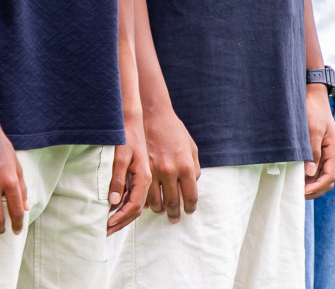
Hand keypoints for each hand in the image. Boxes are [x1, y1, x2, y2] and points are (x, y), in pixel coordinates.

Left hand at [108, 114, 150, 234]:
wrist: (133, 119)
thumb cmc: (125, 135)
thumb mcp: (120, 155)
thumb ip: (117, 178)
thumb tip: (112, 201)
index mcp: (144, 177)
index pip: (133, 205)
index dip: (119, 217)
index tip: (106, 225)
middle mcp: (146, 180)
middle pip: (136, 209)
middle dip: (121, 222)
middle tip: (105, 232)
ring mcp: (144, 179)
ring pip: (136, 205)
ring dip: (123, 217)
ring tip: (108, 226)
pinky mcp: (140, 175)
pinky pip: (135, 196)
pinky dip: (124, 207)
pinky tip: (113, 211)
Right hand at [142, 107, 199, 221]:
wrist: (153, 115)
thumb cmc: (174, 131)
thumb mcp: (191, 147)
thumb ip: (194, 168)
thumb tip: (193, 186)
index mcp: (186, 166)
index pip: (191, 196)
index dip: (190, 208)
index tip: (189, 211)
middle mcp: (170, 170)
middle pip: (173, 203)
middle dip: (174, 214)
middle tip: (174, 219)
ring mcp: (154, 170)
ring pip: (155, 201)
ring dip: (159, 210)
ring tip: (161, 211)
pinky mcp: (140, 168)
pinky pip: (142, 192)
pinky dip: (145, 200)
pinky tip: (148, 201)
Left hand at [305, 84, 334, 198]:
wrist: (313, 93)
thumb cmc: (313, 110)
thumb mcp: (312, 130)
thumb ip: (313, 152)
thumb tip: (310, 173)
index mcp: (334, 150)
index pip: (330, 176)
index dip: (316, 187)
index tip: (302, 191)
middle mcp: (333, 152)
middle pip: (327, 179)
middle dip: (314, 189)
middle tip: (297, 193)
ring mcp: (327, 151)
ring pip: (322, 174)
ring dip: (311, 183)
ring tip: (296, 187)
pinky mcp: (320, 147)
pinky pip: (317, 166)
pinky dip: (309, 174)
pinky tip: (297, 175)